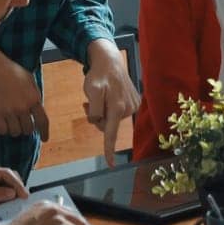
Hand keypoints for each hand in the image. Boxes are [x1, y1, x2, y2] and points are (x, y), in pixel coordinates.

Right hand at [0, 43, 49, 138]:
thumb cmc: (10, 72)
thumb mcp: (29, 80)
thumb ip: (34, 95)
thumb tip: (38, 109)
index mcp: (34, 98)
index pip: (43, 121)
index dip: (44, 132)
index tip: (44, 139)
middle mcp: (23, 107)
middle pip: (28, 130)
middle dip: (24, 128)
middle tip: (19, 123)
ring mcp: (9, 111)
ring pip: (15, 132)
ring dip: (12, 129)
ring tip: (8, 120)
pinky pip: (1, 131)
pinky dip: (1, 129)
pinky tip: (0, 122)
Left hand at [0, 166, 28, 215]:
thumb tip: (12, 192)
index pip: (4, 173)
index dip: (16, 182)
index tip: (23, 195)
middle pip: (10, 178)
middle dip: (18, 187)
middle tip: (23, 200)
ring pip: (11, 188)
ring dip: (16, 195)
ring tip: (19, 205)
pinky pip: (8, 198)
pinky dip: (12, 202)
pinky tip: (13, 208)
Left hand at [83, 39, 140, 165]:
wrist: (110, 61)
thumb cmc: (98, 75)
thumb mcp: (91, 91)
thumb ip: (95, 110)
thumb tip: (99, 122)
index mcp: (117, 107)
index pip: (111, 133)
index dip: (109, 149)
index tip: (111, 163)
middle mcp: (128, 109)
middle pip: (107, 125)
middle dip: (97, 117)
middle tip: (88, 103)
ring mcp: (133, 106)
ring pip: (112, 119)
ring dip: (103, 111)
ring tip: (101, 95)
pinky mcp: (134, 103)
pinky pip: (118, 113)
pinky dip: (110, 107)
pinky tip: (110, 94)